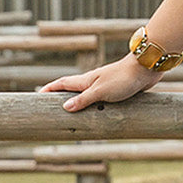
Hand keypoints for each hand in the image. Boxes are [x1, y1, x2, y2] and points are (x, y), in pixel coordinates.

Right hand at [39, 54, 162, 111]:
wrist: (145, 69)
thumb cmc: (122, 78)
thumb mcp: (100, 92)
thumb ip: (83, 100)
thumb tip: (65, 107)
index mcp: (86, 80)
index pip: (62, 84)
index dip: (49, 89)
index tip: (38, 95)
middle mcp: (93, 82)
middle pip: (72, 89)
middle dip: (61, 97)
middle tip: (51, 106)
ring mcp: (105, 85)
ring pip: (87, 95)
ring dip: (79, 102)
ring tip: (72, 114)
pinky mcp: (117, 90)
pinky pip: (101, 100)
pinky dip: (95, 106)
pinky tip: (98, 113)